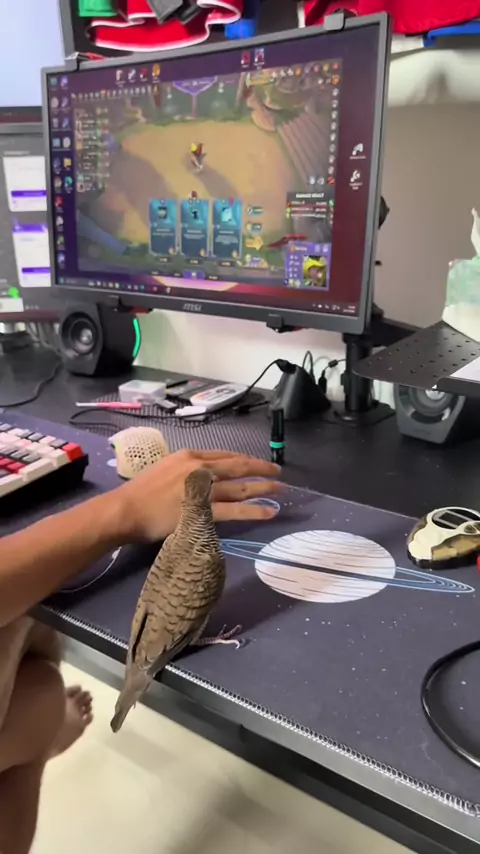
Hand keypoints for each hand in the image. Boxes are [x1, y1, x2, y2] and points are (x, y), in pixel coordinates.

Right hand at [115, 449, 282, 541]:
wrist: (126, 509)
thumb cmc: (140, 493)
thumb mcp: (164, 469)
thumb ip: (185, 471)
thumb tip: (201, 477)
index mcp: (190, 455)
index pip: (224, 455)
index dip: (244, 460)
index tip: (255, 464)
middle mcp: (200, 467)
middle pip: (238, 466)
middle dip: (261, 468)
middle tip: (277, 472)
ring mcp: (203, 489)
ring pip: (240, 487)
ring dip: (263, 487)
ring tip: (280, 490)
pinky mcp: (203, 510)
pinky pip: (235, 510)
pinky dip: (254, 511)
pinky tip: (269, 512)